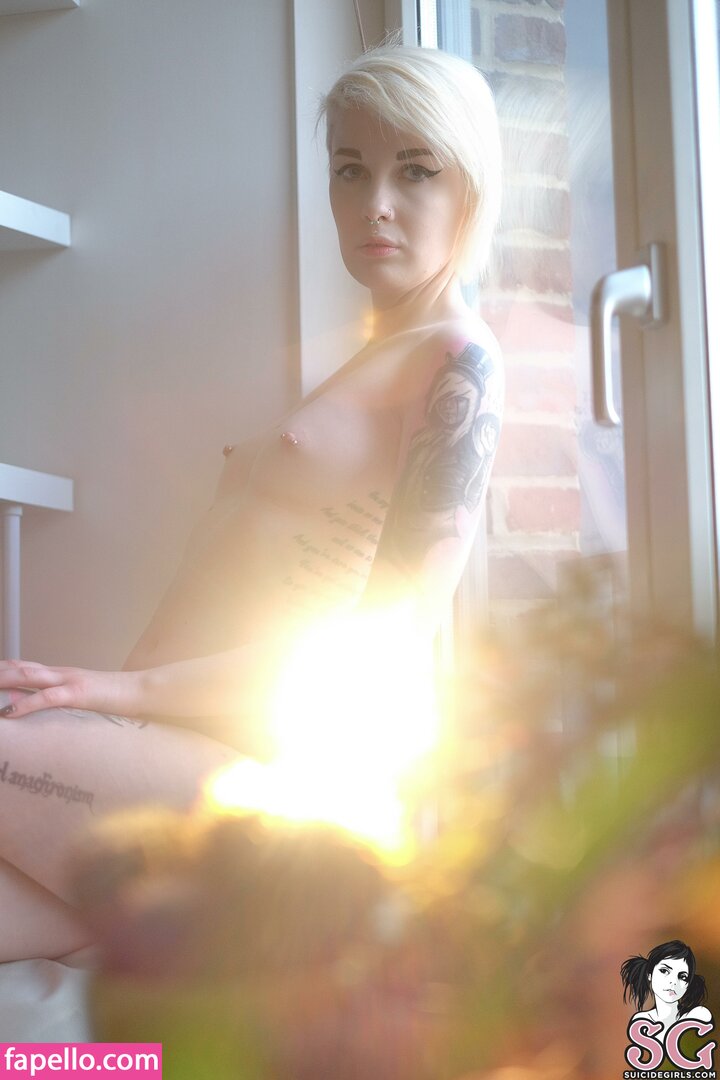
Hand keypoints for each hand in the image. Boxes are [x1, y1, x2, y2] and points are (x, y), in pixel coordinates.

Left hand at [0, 660, 142, 719]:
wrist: (142, 690)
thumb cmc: (118, 697)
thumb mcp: (89, 696)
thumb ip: (71, 697)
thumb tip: (56, 709)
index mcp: (64, 674)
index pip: (26, 666)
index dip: (6, 668)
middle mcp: (62, 672)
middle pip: (21, 668)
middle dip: (0, 673)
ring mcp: (70, 680)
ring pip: (28, 677)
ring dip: (4, 682)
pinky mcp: (79, 693)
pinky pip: (47, 698)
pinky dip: (25, 704)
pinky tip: (9, 712)